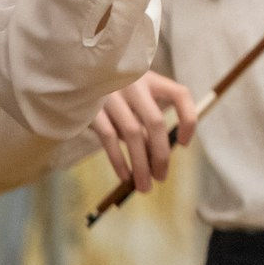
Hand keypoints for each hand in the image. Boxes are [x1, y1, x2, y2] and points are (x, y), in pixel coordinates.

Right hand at [89, 71, 197, 193]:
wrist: (76, 78)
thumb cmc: (114, 94)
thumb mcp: (136, 100)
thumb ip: (148, 120)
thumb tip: (159, 156)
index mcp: (151, 79)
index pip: (180, 95)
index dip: (187, 120)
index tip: (183, 144)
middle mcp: (134, 84)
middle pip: (155, 122)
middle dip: (161, 155)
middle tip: (162, 178)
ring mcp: (112, 95)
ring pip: (133, 134)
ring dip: (141, 164)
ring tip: (144, 186)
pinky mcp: (92, 108)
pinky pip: (109, 138)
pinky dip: (119, 160)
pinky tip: (125, 176)